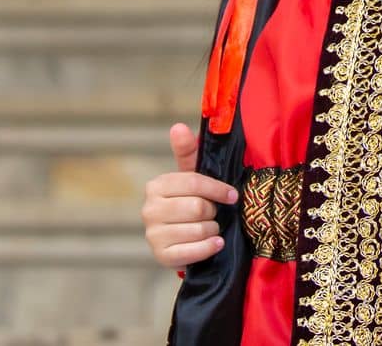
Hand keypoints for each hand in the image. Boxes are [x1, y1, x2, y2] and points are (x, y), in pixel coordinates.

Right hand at [141, 122, 238, 272]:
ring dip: (213, 229)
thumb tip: (178, 126)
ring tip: (211, 228)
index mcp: (156, 186)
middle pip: (198, 207)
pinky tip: (215, 243)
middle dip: (213, 211)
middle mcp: (149, 209)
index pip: (194, 182)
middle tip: (215, 213)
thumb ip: (188, 151)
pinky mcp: (161, 256)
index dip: (218, 189)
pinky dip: (209, 248)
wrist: (183, 238)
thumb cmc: (190, 201)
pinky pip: (193, 252)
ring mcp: (153, 235)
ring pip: (198, 229)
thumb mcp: (191, 176)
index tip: (232, 195)